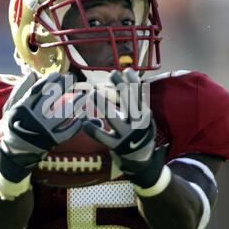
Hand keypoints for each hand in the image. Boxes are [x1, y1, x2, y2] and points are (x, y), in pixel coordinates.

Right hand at [0, 72, 84, 181]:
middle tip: (72, 78)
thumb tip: (32, 74)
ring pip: (62, 113)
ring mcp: (43, 129)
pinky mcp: (52, 141)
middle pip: (51, 98)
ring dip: (74, 103)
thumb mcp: (11, 108)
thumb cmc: (14, 126)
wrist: (14, 152)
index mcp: (23, 108)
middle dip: (63, 85)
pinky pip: (67, 131)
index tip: (59, 74)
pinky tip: (82, 116)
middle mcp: (33, 117)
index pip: (38, 89)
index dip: (50, 80)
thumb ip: (20, 91)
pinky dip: (75, 124)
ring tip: (82, 95)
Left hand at [82, 69, 166, 187]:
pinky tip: (84, 122)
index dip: (133, 82)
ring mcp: (127, 136)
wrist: (141, 157)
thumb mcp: (142, 115)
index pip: (140, 95)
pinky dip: (93, 130)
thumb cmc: (138, 129)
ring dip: (102, 104)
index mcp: (145, 115)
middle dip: (120, 87)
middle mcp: (137, 124)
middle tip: (111, 74)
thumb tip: (128, 76)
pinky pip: (103, 138)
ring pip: (113, 118)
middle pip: (128, 103)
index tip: (125, 71)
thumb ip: (136, 99)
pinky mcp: (116, 146)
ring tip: (93, 93)